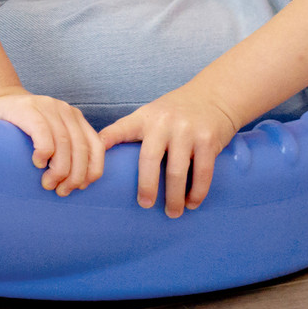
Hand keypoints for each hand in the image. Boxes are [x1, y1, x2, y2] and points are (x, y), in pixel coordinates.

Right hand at [0, 90, 104, 195]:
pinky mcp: (28, 109)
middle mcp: (65, 110)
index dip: (92, 169)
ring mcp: (47, 107)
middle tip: (61, 191)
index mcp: (75, 118)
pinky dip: (44, 152)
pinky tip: (37, 163)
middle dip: (74, 175)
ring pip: (63, 143)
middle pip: (80, 148)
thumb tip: (82, 183)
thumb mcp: (51, 136)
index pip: (96, 145)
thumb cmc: (23, 129)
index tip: (81, 187)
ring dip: (59, 170)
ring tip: (48, 184)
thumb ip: (67, 150)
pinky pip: (43, 133)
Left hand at [100, 85, 238, 215]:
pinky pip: (202, 172)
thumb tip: (108, 160)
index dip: (105, 144)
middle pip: (149, 160)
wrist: (214, 96)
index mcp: (145, 117)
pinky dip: (197, 192)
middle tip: (144, 205)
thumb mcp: (152, 114)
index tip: (93, 168)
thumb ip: (134, 132)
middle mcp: (163, 122)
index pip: (120, 130)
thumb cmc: (177, 111)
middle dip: (146, 187)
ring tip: (172, 212)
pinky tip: (192, 203)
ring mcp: (186, 131)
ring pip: (176, 172)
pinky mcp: (208, 140)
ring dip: (174, 197)